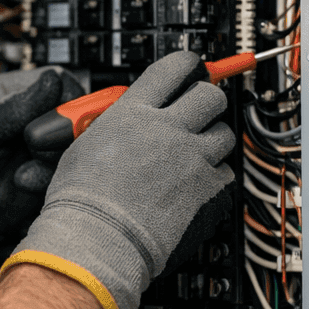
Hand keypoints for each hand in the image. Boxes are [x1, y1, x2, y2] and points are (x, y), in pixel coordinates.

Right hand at [0, 52, 235, 308]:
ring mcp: (193, 159)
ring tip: (190, 158)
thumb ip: (115, 123)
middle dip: (206, 102)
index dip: (188, 66)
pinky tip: (193, 189)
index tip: (192, 71)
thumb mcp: (84, 144)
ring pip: (225, 135)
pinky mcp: (209, 191)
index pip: (175, 67)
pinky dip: (214, 180)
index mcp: (134, 112)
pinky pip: (226, 175)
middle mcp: (169, 130)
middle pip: (211, 95)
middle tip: (196, 115)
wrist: (96, 241)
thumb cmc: (81, 201)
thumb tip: (128, 116)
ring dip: (211, 142)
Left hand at [0, 68, 83, 300]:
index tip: (62, 116)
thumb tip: (52, 81)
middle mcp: (32, 119)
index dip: (67, 98)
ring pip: (72, 144)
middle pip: (73, 113)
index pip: (58, 82)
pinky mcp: (47, 173)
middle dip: (61, 131)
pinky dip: (46, 177)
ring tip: (23, 169)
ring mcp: (41, 147)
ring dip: (52, 158)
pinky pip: (65, 171)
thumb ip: (16, 107)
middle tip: (36, 144)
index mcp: (12, 95)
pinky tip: (22, 180)